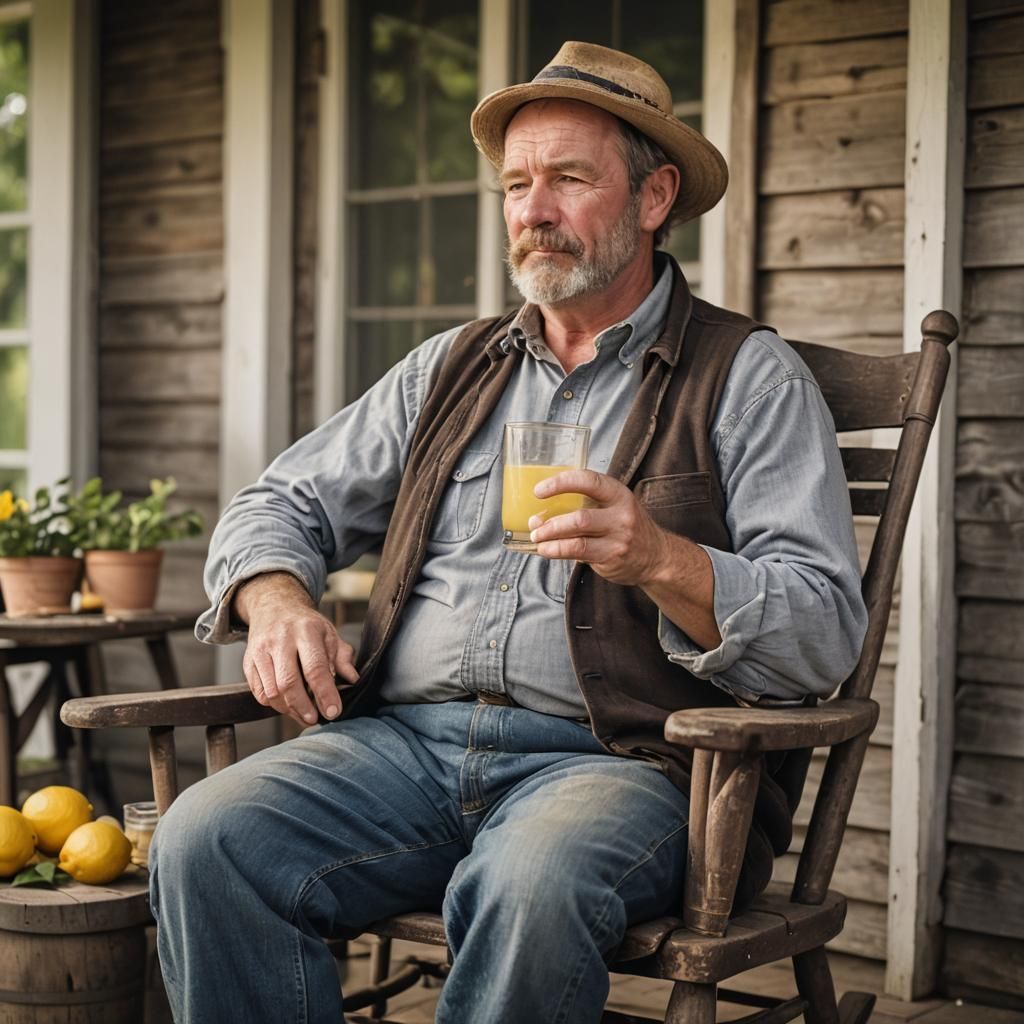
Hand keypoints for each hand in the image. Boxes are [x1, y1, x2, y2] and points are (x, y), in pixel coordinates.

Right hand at [235, 573, 358, 726]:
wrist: (274, 606)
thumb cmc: (306, 624)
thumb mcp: (329, 633)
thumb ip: (342, 657)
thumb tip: (352, 679)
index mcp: (306, 630)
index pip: (315, 668)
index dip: (324, 693)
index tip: (333, 711)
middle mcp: (280, 639)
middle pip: (288, 682)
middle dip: (303, 707)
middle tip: (315, 719)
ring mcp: (261, 651)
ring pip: (272, 691)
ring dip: (289, 709)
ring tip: (304, 715)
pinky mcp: (249, 662)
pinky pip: (259, 692)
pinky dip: (274, 705)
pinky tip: (288, 705)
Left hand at [528, 469, 666, 585]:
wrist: (657, 556)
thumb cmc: (626, 527)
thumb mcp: (612, 506)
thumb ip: (580, 507)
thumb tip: (539, 517)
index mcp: (618, 493)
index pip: (588, 481)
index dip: (561, 483)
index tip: (539, 490)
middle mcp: (621, 514)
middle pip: (580, 517)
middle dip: (552, 522)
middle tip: (535, 524)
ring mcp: (619, 538)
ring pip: (577, 538)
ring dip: (551, 538)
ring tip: (538, 538)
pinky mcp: (612, 557)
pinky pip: (579, 553)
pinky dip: (558, 551)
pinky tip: (547, 550)